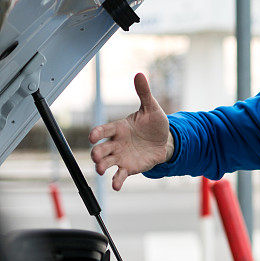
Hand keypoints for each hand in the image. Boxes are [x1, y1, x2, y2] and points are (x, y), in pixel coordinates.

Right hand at [89, 73, 171, 190]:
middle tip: (96, 156)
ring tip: (102, 170)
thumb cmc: (155, 124)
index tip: (92, 136)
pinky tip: (116, 186)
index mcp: (119, 127)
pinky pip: (119, 175)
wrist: (165, 141)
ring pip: (106, 162)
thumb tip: (140, 74)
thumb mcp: (152, 108)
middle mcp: (116, 143)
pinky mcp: (129, 167)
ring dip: (102, 166)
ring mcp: (121, 156)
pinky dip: (116, 181)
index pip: (104, 129)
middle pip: (101, 148)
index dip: (97, 132)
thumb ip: (144, 93)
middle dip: (96, 152)